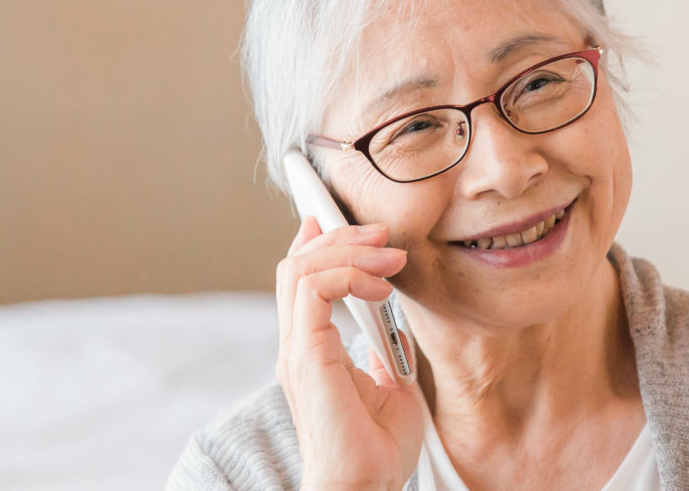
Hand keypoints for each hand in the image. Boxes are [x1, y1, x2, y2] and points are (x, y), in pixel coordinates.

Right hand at [274, 217, 423, 490]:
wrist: (364, 485)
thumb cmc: (376, 450)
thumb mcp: (390, 386)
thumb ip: (382, 352)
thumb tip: (391, 327)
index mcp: (312, 350)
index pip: (302, 280)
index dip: (320, 242)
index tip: (352, 224)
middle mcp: (297, 345)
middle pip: (297, 264)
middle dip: (340, 236)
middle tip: (384, 233)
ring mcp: (297, 349)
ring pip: (301, 268)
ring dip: (349, 249)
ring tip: (390, 254)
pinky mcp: (306, 355)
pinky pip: (314, 289)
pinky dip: (348, 274)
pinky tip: (381, 287)